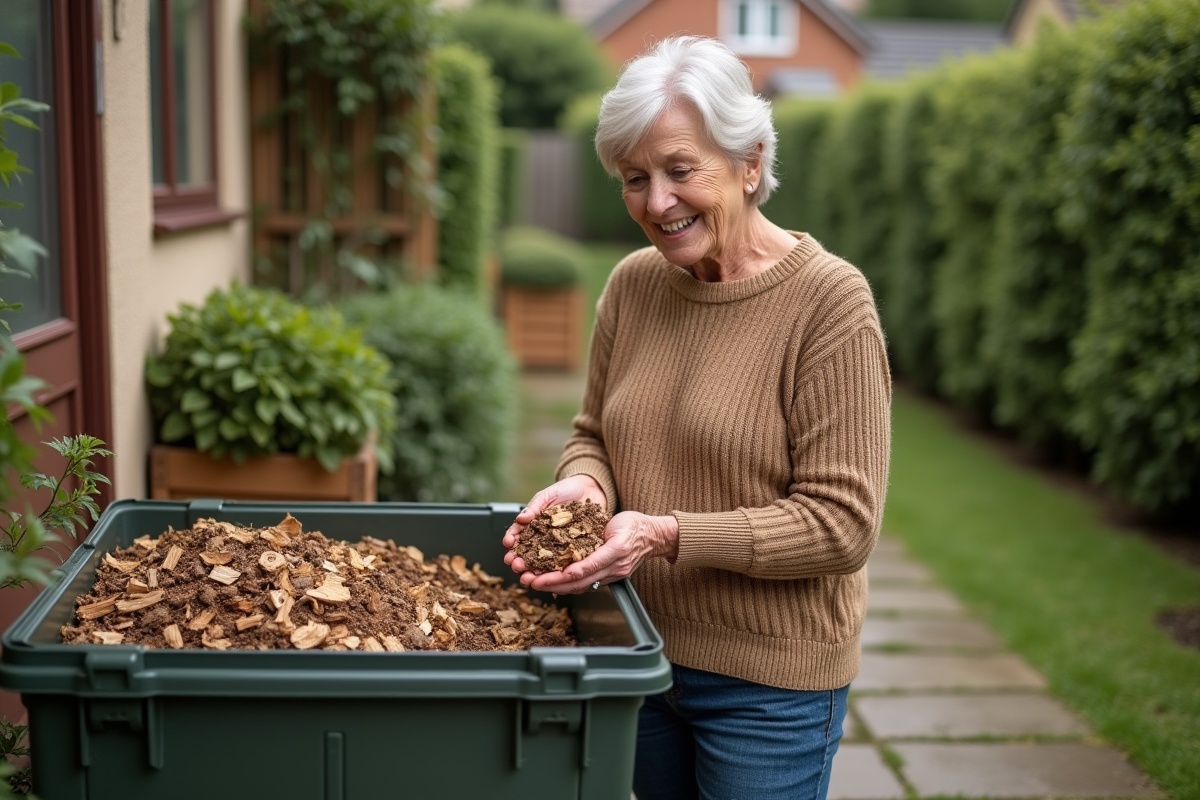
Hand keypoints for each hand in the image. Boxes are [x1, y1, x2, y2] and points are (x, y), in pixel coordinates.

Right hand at [503, 475, 606, 573]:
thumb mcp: (548, 495)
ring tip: (527, 576)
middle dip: (519, 560)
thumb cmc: (566, 490)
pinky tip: (550, 576)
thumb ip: (534, 506)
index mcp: (533, 524)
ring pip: (542, 561)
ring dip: (533, 570)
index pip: (518, 534)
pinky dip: (554, 571)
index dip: (511, 540)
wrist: (591, 489)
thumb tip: (520, 518)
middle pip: (527, 552)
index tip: (508, 543)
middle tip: (515, 565)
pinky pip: (562, 562)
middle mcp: (543, 537)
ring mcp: (557, 545)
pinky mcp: (573, 550)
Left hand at [517, 510, 678, 593]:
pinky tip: (553, 582)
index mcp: (615, 553)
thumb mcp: (617, 527)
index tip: (544, 576)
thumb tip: (575, 561)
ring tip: (536, 583)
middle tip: (531, 582)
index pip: (586, 568)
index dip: (563, 574)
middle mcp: (613, 568)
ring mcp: (612, 575)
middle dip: (553, 583)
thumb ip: (598, 544)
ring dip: (557, 586)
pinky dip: (568, 584)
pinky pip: (586, 583)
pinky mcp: (610, 576)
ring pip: (580, 585)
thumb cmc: (635, 525)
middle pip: (579, 581)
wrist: (654, 535)